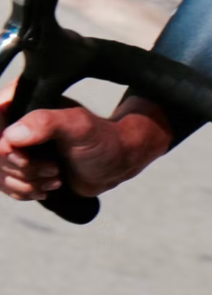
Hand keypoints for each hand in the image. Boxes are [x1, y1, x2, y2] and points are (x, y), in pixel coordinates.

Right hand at [0, 100, 169, 200]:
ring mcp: (15, 145)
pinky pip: (6, 184)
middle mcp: (13, 122)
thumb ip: (46, 123)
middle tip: (54, 168)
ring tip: (57, 177)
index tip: (25, 158)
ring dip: (26, 182)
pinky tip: (50, 187)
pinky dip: (26, 191)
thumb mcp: (79, 127)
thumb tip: (9, 137)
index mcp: (21, 102)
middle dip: (22, 168)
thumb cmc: (103, 140)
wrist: (117, 163)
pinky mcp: (21, 166)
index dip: (2, 148)